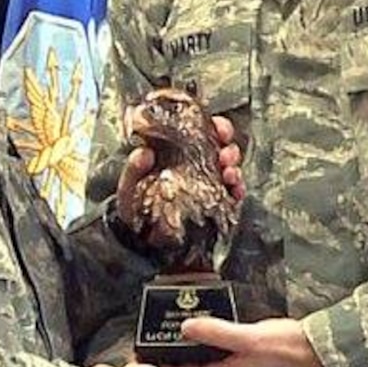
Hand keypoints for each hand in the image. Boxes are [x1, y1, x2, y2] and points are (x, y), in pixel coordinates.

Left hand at [114, 115, 244, 247]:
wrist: (140, 240)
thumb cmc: (135, 207)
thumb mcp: (129, 185)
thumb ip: (134, 169)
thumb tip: (142, 153)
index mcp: (179, 154)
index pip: (203, 133)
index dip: (215, 127)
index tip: (218, 127)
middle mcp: (197, 168)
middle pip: (223, 150)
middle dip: (229, 148)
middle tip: (225, 153)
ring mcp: (208, 187)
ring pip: (231, 171)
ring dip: (234, 169)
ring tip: (229, 172)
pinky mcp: (216, 207)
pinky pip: (233, 197)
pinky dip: (237, 192)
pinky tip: (235, 191)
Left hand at [164, 317, 326, 366]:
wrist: (321, 356)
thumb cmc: (288, 349)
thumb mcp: (249, 337)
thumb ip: (217, 333)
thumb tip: (185, 327)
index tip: (140, 357)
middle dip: (171, 364)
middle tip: (150, 345)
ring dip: (189, 358)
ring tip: (172, 341)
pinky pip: (219, 365)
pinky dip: (208, 354)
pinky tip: (208, 340)